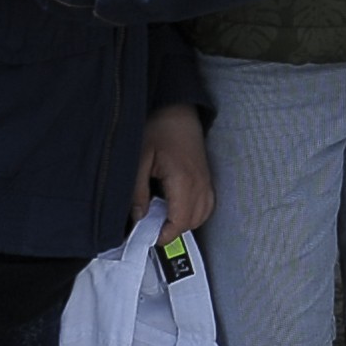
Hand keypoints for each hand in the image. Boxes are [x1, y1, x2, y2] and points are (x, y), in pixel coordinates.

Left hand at [131, 101, 213, 231]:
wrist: (177, 109)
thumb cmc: (159, 128)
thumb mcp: (140, 159)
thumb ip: (138, 191)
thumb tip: (139, 217)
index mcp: (184, 180)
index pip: (179, 222)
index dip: (163, 235)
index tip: (147, 236)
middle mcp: (199, 183)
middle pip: (192, 223)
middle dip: (172, 230)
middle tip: (150, 226)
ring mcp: (205, 180)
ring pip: (202, 216)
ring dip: (184, 222)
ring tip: (162, 216)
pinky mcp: (206, 176)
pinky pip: (207, 204)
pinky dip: (194, 212)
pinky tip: (177, 207)